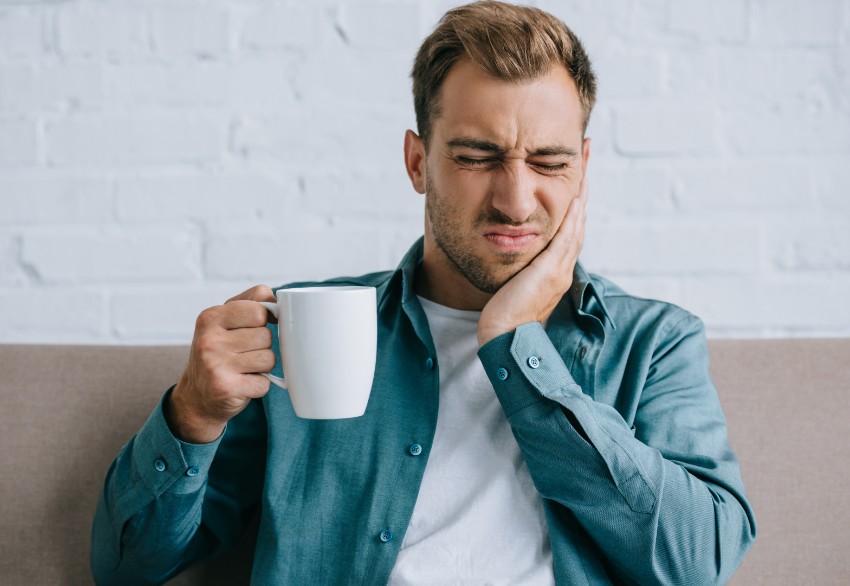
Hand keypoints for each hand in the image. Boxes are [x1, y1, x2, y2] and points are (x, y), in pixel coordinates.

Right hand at [165, 285, 276, 443]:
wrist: (197, 395)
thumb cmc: (219, 351)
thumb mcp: (226, 319)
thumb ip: (252, 301)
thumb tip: (279, 303)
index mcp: (210, 317)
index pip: (258, 310)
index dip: (263, 320)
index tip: (253, 328)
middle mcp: (209, 340)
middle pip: (266, 336)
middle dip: (262, 346)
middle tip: (244, 353)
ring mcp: (216, 365)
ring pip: (269, 359)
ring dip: (262, 366)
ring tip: (244, 367)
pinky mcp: (226, 388)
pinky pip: (265, 382)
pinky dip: (259, 385)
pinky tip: (243, 383)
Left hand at [478, 177, 587, 346]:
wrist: (503, 335)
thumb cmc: (504, 317)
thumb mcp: (517, 289)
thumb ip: (521, 275)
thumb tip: (515, 265)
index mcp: (556, 278)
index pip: (570, 243)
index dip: (574, 221)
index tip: (575, 200)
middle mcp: (563, 274)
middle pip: (578, 233)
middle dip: (581, 207)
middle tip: (585, 182)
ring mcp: (559, 272)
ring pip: (576, 232)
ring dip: (581, 206)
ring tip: (584, 183)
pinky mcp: (550, 271)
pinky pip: (566, 238)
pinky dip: (572, 218)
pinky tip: (574, 201)